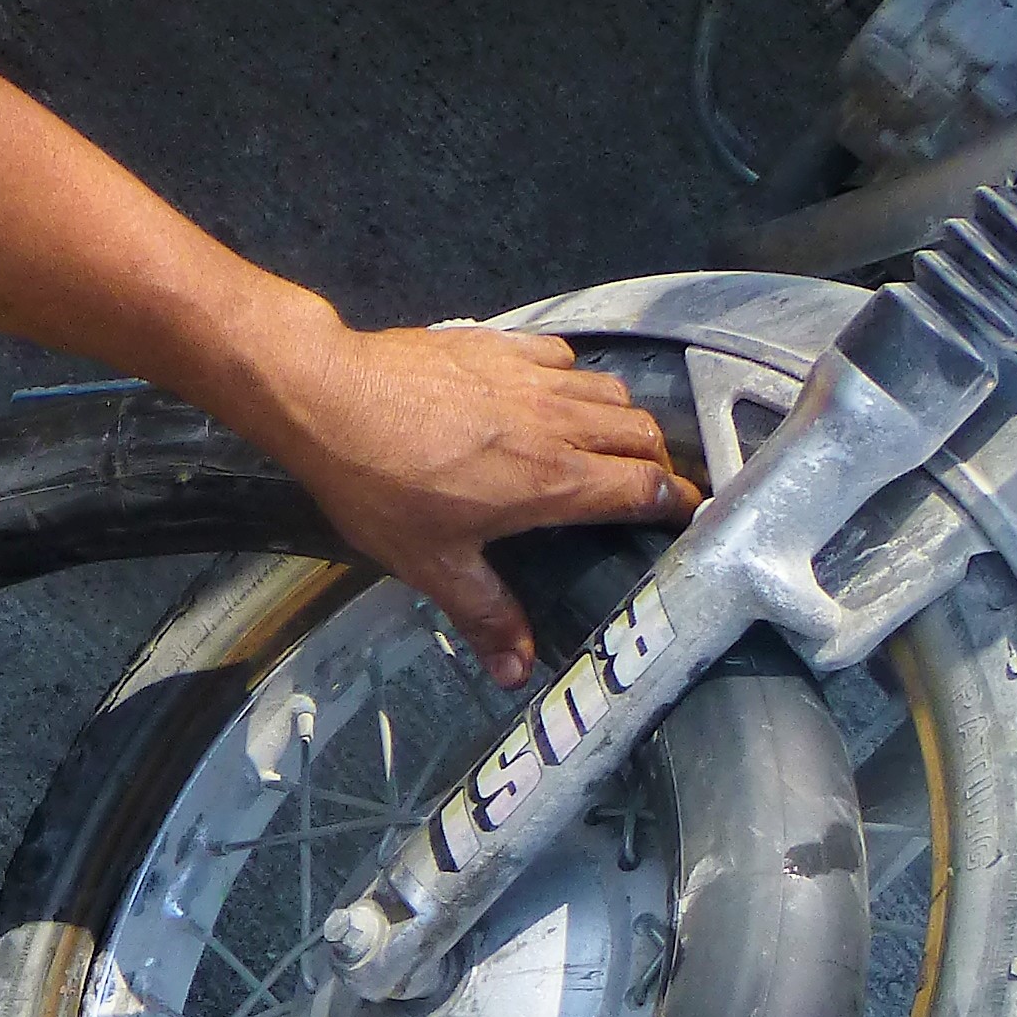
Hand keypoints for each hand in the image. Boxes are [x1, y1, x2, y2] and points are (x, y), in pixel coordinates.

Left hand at [238, 309, 700, 686]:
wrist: (330, 396)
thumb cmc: (378, 482)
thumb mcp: (432, 563)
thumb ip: (485, 615)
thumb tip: (518, 671)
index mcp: (554, 480)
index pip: (645, 489)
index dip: (676, 505)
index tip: (687, 518)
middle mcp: (558, 423)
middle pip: (642, 436)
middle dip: (656, 464)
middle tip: (647, 489)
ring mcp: (531, 377)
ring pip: (611, 392)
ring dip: (623, 421)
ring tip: (610, 446)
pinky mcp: (501, 344)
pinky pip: (565, 358)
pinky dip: (576, 379)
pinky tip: (555, 395)